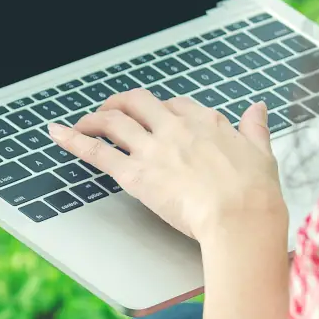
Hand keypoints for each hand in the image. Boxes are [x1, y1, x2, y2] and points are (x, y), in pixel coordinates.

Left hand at [47, 91, 285, 243]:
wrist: (240, 216)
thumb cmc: (255, 192)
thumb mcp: (262, 151)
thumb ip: (255, 128)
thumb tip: (257, 109)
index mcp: (206, 122)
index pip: (175, 105)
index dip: (161, 110)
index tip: (155, 117)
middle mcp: (176, 128)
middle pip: (138, 102)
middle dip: (120, 103)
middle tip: (110, 111)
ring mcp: (153, 148)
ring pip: (114, 121)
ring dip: (93, 118)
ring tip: (81, 122)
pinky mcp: (135, 174)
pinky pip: (97, 151)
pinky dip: (73, 140)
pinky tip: (57, 134)